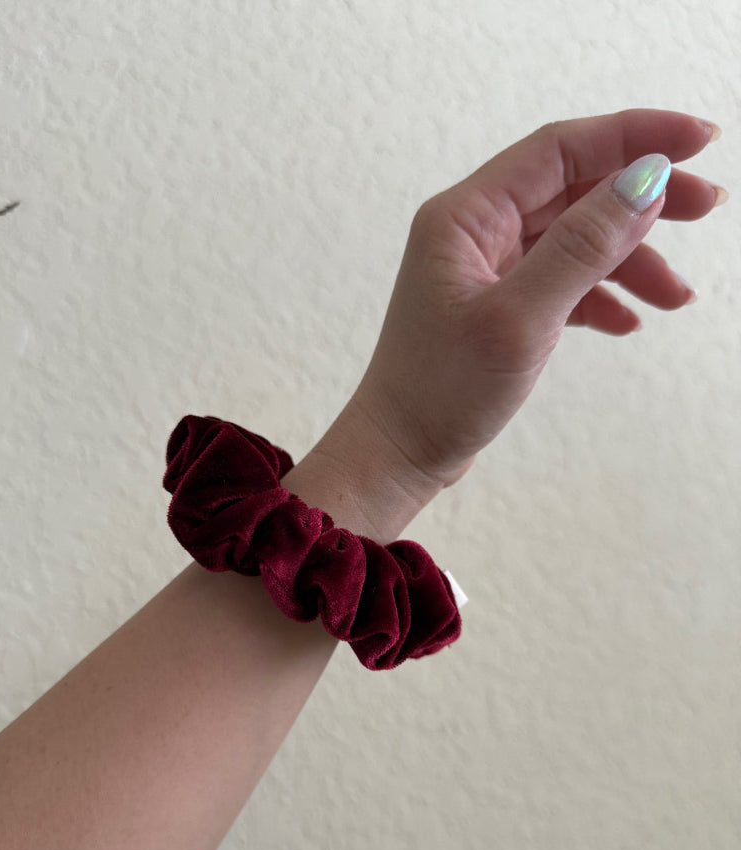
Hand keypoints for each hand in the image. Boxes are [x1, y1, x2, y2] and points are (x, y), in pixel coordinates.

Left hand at [350, 108, 723, 491]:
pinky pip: (563, 282)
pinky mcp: (499, 306)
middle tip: (708, 205)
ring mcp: (487, 269)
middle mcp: (474, 232)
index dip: (633, 136)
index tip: (698, 140)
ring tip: (677, 296)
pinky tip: (629, 322)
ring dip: (630, 260)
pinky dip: (601, 296)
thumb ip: (582, 248)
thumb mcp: (519, 319)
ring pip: (575, 240)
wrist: (400, 454)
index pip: (560, 149)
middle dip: (642, 197)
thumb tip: (643, 183)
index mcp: (466, 216)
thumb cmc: (439, 391)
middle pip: (574, 189)